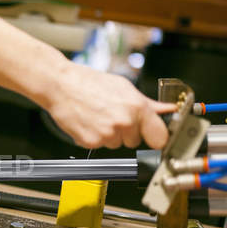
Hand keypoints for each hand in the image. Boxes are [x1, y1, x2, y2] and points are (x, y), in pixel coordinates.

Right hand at [46, 63, 175, 148]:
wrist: (60, 85)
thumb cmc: (88, 82)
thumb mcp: (123, 86)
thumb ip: (147, 103)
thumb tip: (167, 109)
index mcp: (136, 108)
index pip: (159, 137)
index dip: (155, 136)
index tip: (152, 135)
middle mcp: (124, 123)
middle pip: (134, 141)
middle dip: (126, 131)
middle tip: (112, 115)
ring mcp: (107, 135)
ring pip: (115, 144)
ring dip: (109, 134)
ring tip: (97, 115)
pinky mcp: (91, 142)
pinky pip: (99, 145)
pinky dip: (94, 136)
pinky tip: (88, 121)